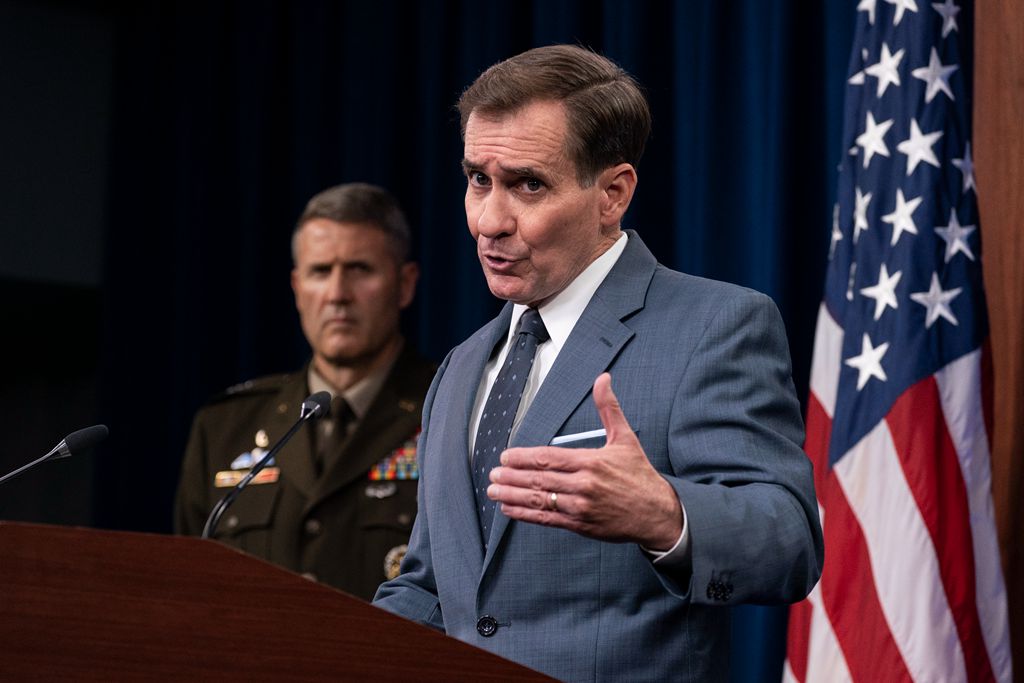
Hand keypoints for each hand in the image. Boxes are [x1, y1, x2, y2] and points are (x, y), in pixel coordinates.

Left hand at [488, 372, 682, 548]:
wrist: (656, 513)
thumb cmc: (640, 474)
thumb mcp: (626, 438)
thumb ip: (609, 408)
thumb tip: (603, 378)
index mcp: (590, 462)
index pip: (548, 458)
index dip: (523, 458)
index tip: (506, 456)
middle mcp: (583, 485)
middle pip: (539, 479)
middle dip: (512, 476)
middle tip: (493, 474)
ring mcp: (580, 507)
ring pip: (539, 500)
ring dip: (513, 495)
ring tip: (494, 491)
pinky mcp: (580, 525)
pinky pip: (547, 519)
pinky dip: (526, 514)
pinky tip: (510, 509)